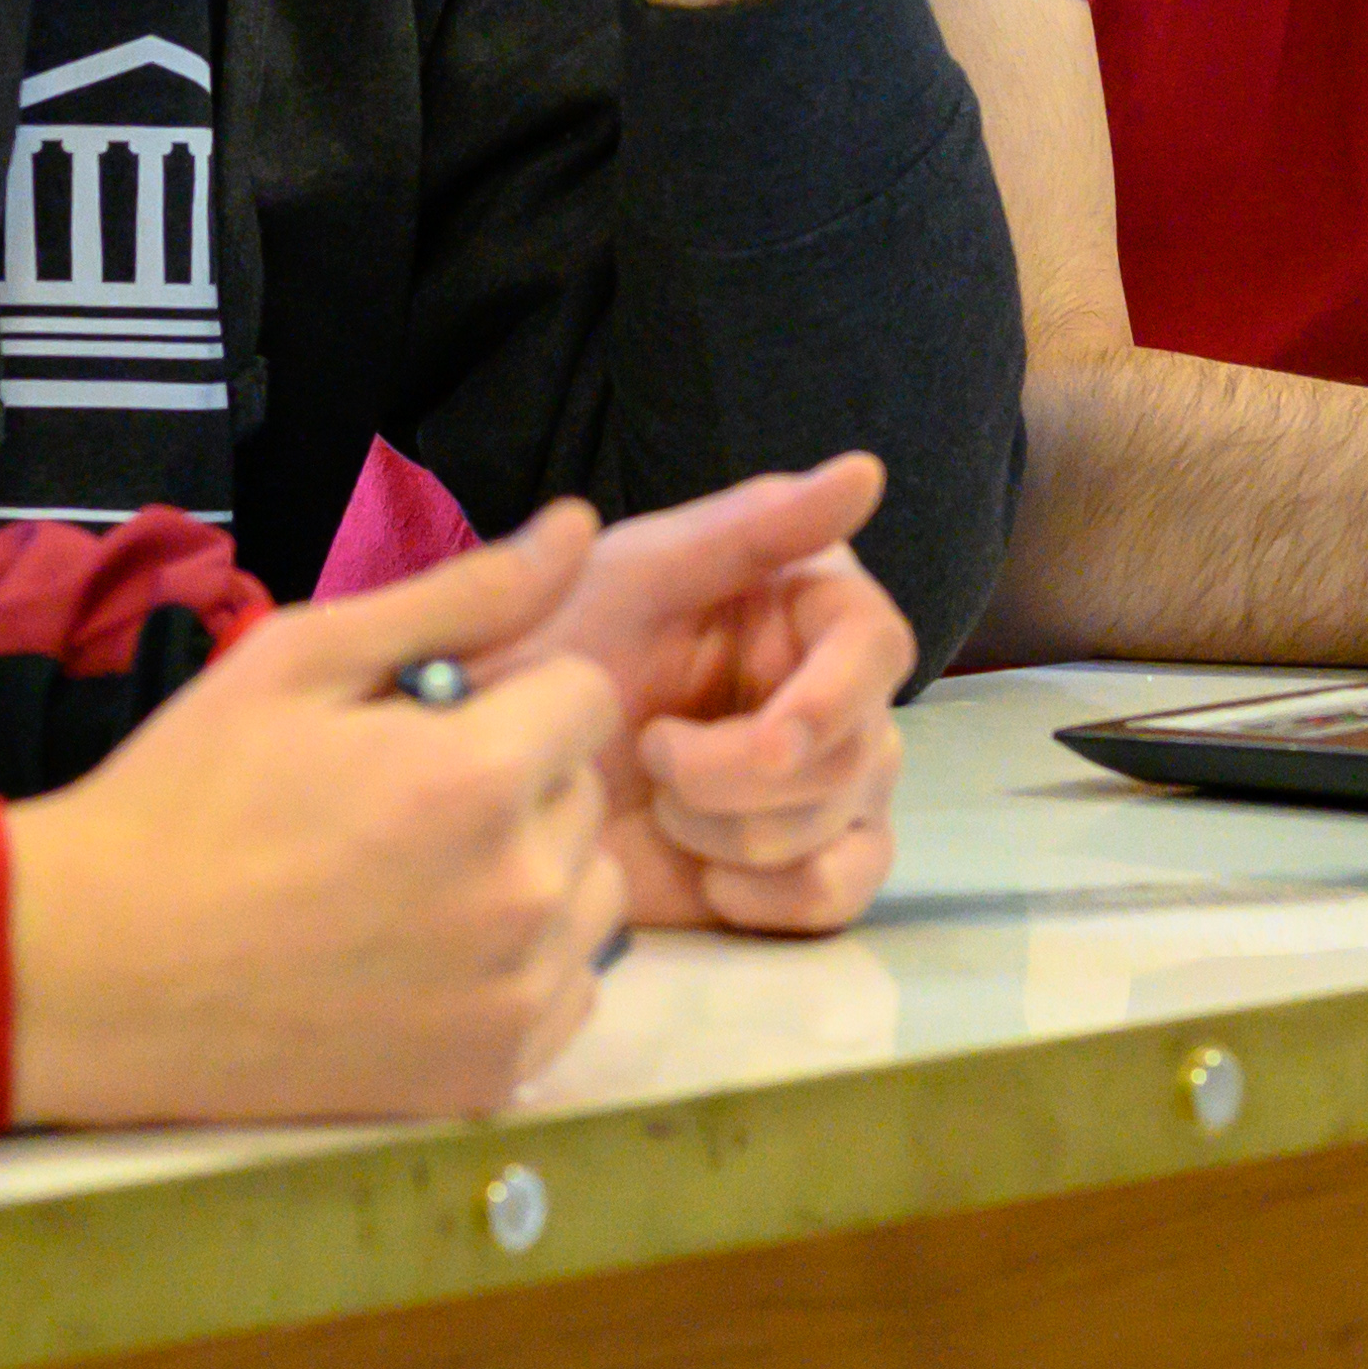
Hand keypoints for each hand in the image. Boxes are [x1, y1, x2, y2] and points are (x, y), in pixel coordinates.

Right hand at [1, 506, 631, 1126]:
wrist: (95, 969)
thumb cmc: (190, 796)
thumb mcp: (304, 659)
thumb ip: (461, 595)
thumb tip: (578, 523)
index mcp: (479, 777)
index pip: (588, 696)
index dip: (511, 694)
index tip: (429, 723)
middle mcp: (521, 894)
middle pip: (586, 794)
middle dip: (517, 779)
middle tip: (399, 803)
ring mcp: (510, 998)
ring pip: (591, 896)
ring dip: (532, 874)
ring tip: (415, 879)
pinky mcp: (489, 1078)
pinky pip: (567, 996)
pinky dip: (518, 971)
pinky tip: (424, 958)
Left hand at [493, 455, 908, 934]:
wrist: (491, 779)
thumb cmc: (550, 653)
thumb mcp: (629, 577)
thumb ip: (747, 529)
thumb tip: (868, 472)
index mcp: (803, 608)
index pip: (876, 645)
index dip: (836, 698)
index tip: (773, 739)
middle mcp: (834, 694)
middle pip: (862, 753)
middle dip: (747, 778)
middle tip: (652, 758)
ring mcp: (827, 786)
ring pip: (848, 829)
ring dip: (741, 834)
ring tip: (659, 805)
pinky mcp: (802, 866)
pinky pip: (839, 893)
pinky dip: (773, 896)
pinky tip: (705, 877)